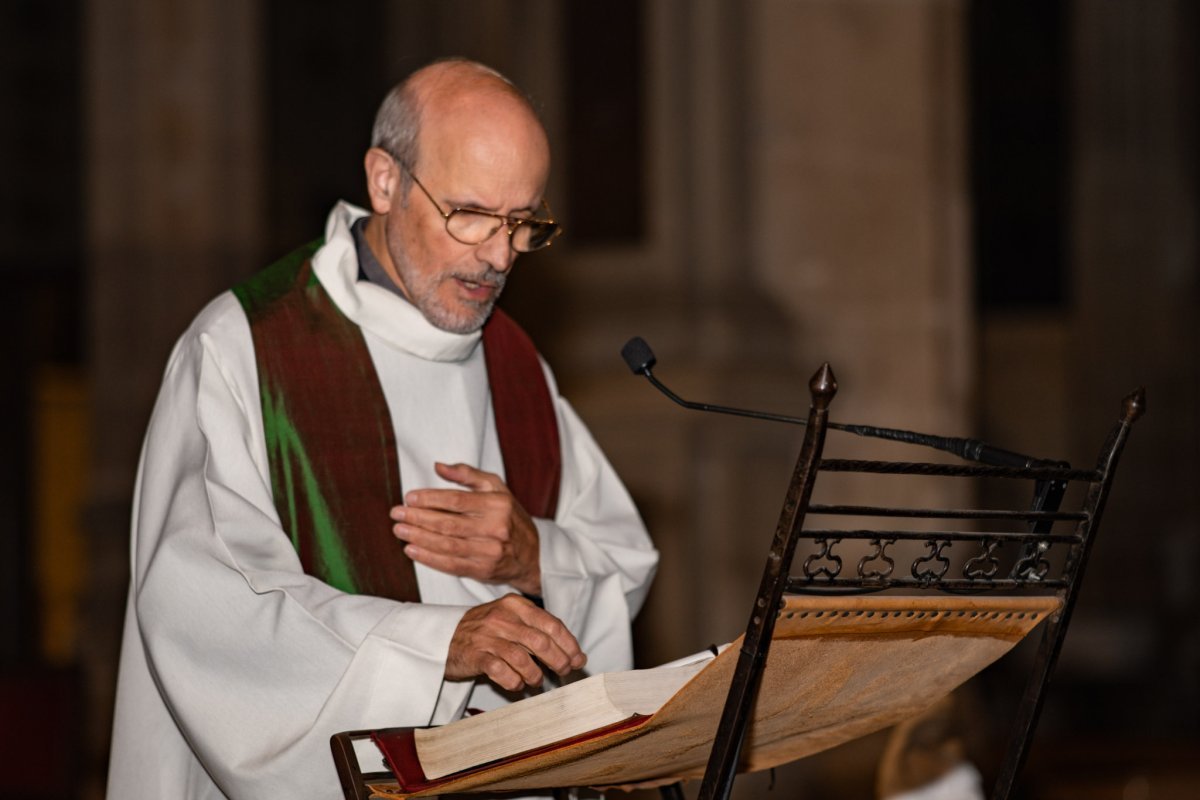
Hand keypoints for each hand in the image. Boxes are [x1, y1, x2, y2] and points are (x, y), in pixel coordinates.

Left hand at [391, 462, 541, 594]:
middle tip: (397, 514)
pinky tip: (412, 551)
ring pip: (446, 545)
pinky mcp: (483, 570)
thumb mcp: (496, 488)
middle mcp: (495, 528)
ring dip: (419, 538)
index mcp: (497, 504)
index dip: (430, 499)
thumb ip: (467, 474)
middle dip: (418, 519)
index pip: (456, 500)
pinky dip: (429, 558)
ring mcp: (489, 551)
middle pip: (448, 524)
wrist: (533, 553)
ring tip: (400, 531)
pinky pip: (451, 565)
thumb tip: (438, 467)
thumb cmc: (510, 516)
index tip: (409, 498)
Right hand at [445, 594, 585, 690]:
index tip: (578, 660)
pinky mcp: (474, 655)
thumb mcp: (512, 622)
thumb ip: (541, 633)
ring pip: (522, 658)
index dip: (569, 644)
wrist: (443, 638)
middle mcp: (502, 617)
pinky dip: (514, 681)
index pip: (552, 624)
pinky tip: (517, 684)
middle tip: (563, 672)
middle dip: (558, 660)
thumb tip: (577, 656)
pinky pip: (501, 671)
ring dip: (536, 674)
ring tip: (537, 681)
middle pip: (541, 641)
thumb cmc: (486, 633)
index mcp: (515, 605)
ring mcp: (486, 636)